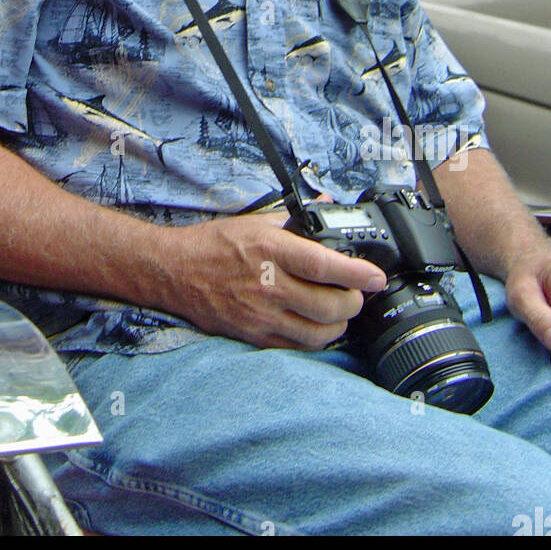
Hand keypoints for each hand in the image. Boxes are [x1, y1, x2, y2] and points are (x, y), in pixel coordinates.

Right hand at [164, 210, 386, 349]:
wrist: (174, 271)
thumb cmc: (214, 244)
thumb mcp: (255, 221)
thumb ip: (294, 217)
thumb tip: (326, 203)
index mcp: (270, 250)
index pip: (324, 265)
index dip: (357, 273)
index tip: (376, 276)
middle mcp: (268, 285)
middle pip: (329, 305)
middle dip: (354, 302)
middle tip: (357, 294)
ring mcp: (261, 315)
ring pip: (318, 333)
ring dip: (339, 325)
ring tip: (340, 313)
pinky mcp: (253, 335)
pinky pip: (297, 347)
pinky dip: (315, 340)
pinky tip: (317, 327)